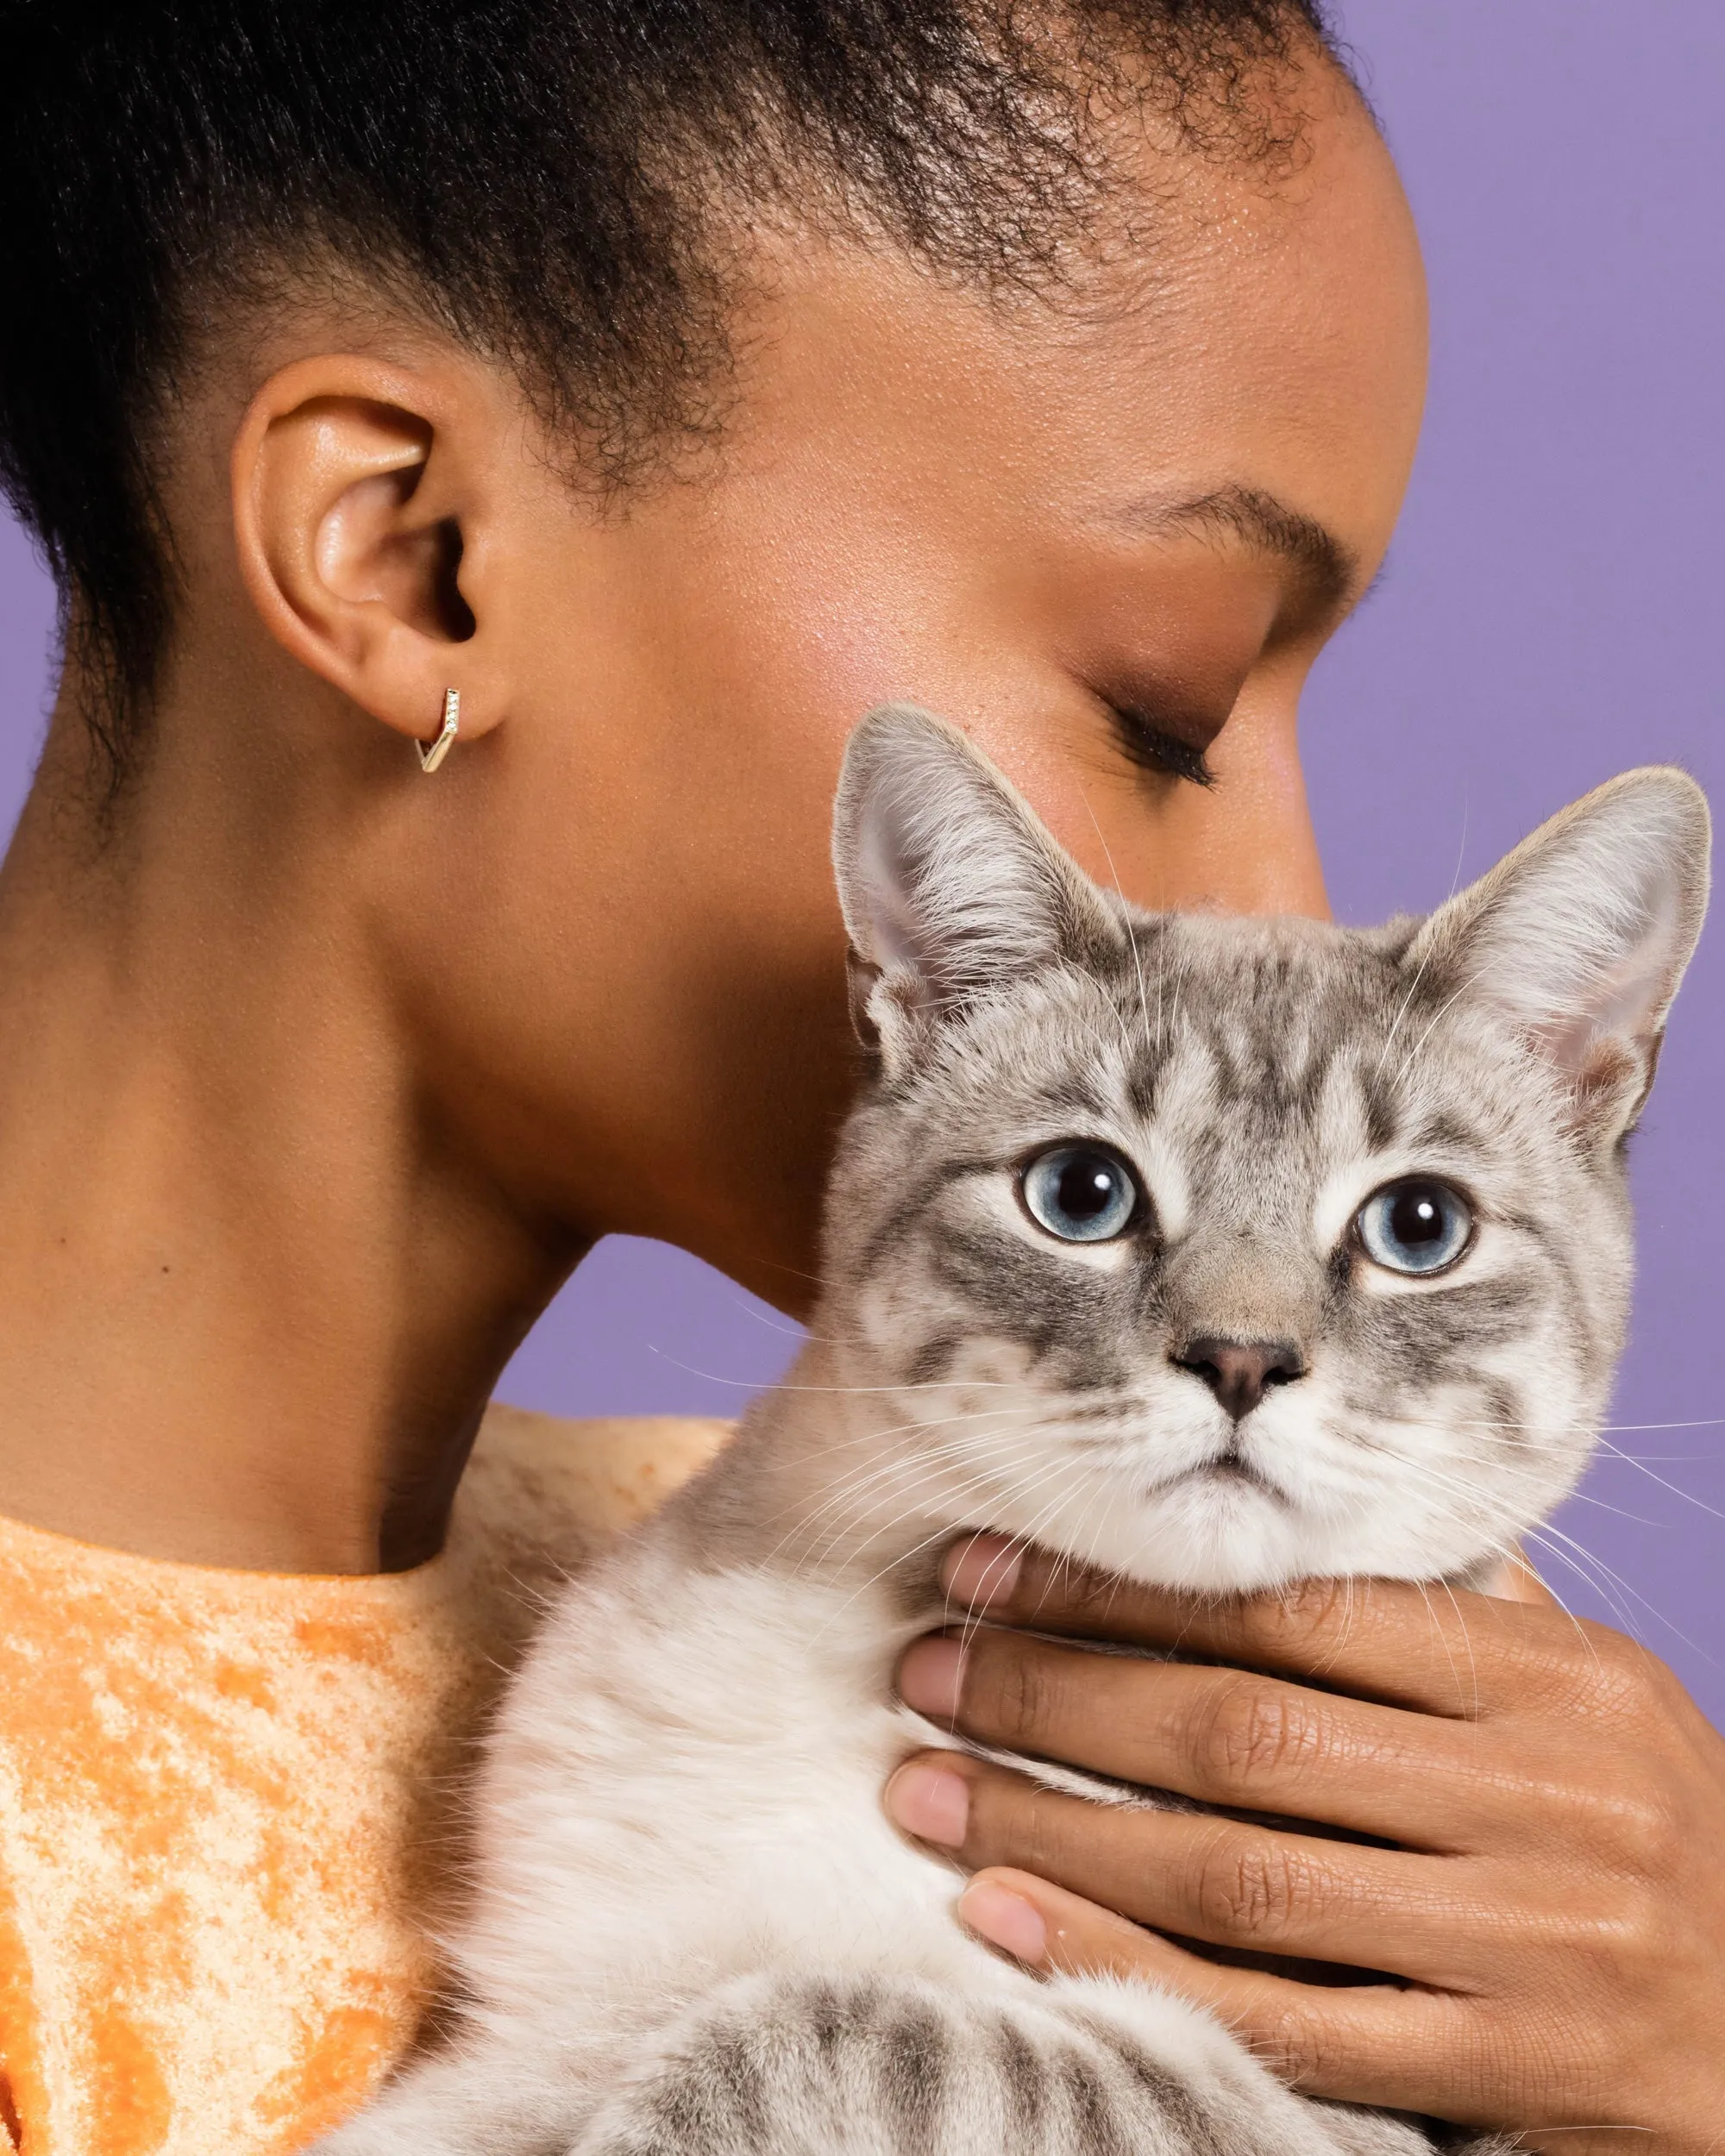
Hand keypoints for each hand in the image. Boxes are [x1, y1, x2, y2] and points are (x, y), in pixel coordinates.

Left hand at [884, 1535, 1724, 2154]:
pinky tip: (1013, 1924)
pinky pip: (1284, 2019)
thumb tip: (1302, 1537)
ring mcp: (1530, 1940)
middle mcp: (1545, 1793)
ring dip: (1055, 1827)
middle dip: (1056, 1696)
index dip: (1123, 1588)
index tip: (989, 1569)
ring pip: (1240, 1872)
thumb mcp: (1601, 1710)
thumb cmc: (1672, 1852)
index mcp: (1555, 1681)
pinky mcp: (1512, 2069)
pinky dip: (1131, 1967)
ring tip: (924, 1788)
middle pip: (1243, 1728)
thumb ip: (1461, 1628)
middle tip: (923, 1669)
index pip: (1295, 1606)